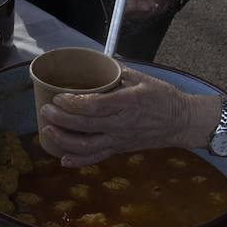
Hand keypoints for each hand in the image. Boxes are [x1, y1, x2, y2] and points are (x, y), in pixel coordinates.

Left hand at [38, 67, 206, 165]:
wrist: (180, 122)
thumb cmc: (163, 97)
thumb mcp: (142, 78)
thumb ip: (118, 73)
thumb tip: (96, 65)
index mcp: (128, 103)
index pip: (94, 106)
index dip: (73, 103)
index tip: (58, 97)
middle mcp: (122, 124)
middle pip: (85, 125)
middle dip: (60, 118)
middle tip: (45, 110)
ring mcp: (120, 140)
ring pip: (86, 145)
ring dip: (64, 139)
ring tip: (48, 129)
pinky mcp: (120, 149)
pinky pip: (97, 158)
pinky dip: (78, 160)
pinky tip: (63, 158)